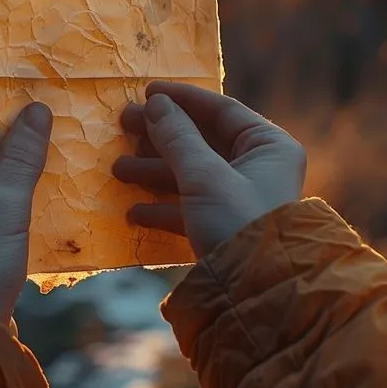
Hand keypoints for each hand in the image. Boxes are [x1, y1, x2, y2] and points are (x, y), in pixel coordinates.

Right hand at [112, 82, 305, 257]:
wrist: (256, 295)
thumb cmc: (237, 223)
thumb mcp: (204, 176)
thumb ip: (177, 137)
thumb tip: (154, 103)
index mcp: (268, 147)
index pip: (222, 110)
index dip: (182, 99)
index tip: (147, 92)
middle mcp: (258, 169)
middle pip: (202, 141)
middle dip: (160, 136)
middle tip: (121, 124)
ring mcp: (241, 200)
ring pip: (191, 175)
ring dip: (153, 172)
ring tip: (118, 169)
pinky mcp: (224, 228)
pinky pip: (190, 208)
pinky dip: (163, 207)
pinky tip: (133, 212)